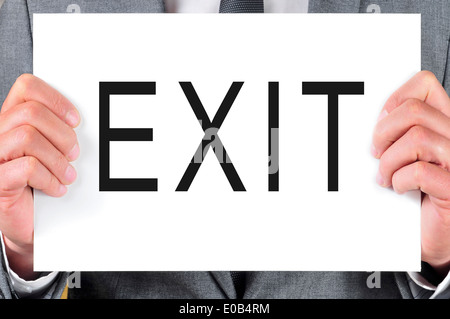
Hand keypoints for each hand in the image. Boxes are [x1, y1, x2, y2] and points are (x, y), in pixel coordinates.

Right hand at [0, 74, 79, 279]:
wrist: (27, 221)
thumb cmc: (38, 183)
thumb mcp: (50, 151)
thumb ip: (55, 131)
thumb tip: (78, 122)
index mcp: (10, 120)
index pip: (26, 87)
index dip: (56, 100)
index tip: (75, 121)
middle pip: (31, 112)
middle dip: (62, 134)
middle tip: (73, 153)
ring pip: (28, 137)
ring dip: (57, 158)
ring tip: (67, 174)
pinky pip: (26, 167)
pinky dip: (49, 178)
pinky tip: (56, 187)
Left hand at [372, 71, 449, 278]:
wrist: (435, 234)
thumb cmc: (419, 192)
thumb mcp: (409, 155)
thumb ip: (402, 131)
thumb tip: (379, 118)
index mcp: (447, 124)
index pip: (425, 85)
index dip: (395, 99)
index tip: (382, 124)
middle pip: (414, 111)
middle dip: (383, 133)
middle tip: (378, 154)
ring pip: (417, 138)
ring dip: (390, 161)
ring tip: (388, 176)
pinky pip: (420, 172)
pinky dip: (400, 180)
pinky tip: (400, 188)